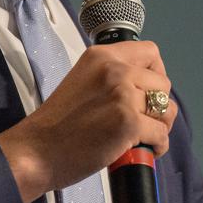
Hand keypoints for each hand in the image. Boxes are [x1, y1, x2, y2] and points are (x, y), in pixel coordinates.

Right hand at [0, 41, 175, 202]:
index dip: (156, 73)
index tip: (147, 92)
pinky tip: (143, 150)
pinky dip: (157, 146)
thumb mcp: (83, 81)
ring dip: (160, 125)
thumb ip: (111, 77)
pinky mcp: (129, 123)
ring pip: (166, 108)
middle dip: (158, 104)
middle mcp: (114, 70)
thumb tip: (146, 88)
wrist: (36, 151)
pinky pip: (161, 134)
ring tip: (144, 137)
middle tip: (144, 120)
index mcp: (102, 56)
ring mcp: (123, 95)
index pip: (150, 51)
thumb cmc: (57, 124)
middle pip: (163, 83)